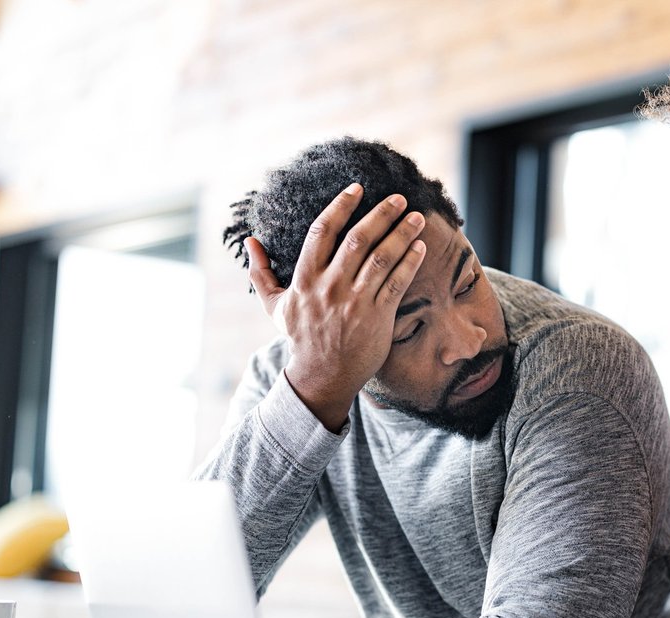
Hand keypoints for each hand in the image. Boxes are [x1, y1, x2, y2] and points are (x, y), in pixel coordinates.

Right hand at [245, 183, 427, 430]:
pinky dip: (410, 262)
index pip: (322, 231)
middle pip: (358, 239)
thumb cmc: (300, 337)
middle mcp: (330, 286)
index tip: (357, 188)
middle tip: (398, 197)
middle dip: (380, 214)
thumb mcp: (274, 306)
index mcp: (305, 278)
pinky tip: (420, 246)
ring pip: (382, 257)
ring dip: (401, 233)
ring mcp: (355, 301)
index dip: (341, 206)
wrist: (322, 376)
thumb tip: (250, 241)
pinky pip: (397, 282)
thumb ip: (260, 272)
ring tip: (416, 216)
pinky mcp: (377, 316)